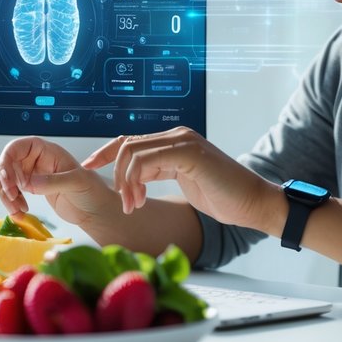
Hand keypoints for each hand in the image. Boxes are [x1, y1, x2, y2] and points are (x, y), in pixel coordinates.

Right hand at [0, 136, 118, 229]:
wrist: (95, 211)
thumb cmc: (92, 191)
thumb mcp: (76, 183)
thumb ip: (53, 181)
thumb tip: (28, 183)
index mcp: (47, 151)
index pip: (19, 146)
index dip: (8, 159)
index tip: (7, 177)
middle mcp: (37, 160)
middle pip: (8, 164)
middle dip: (5, 182)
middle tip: (13, 197)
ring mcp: (33, 174)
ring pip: (7, 180)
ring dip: (7, 196)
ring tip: (17, 210)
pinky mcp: (33, 189)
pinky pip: (13, 193)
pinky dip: (12, 204)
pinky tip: (20, 213)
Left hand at [82, 126, 275, 225]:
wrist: (253, 203)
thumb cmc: (223, 197)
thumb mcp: (183, 181)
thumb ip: (160, 172)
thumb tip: (133, 179)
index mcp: (174, 141)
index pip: (130, 140)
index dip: (105, 153)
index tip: (87, 168)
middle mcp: (177, 135)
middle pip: (126, 144)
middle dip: (115, 174)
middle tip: (124, 203)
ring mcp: (183, 141)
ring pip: (133, 151)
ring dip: (125, 182)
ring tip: (133, 206)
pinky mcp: (188, 153)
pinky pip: (147, 160)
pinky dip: (135, 181)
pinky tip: (141, 201)